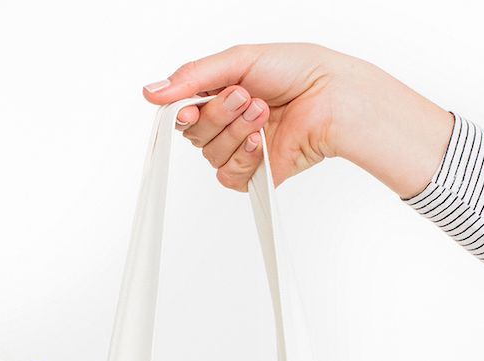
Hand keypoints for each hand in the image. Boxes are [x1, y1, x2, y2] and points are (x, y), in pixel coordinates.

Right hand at [142, 43, 453, 196]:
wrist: (331, 98)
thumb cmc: (297, 71)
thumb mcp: (238, 61)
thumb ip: (193, 77)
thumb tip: (152, 91)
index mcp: (221, 94)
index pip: (184, 111)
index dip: (183, 112)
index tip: (189, 107)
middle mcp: (229, 124)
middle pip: (196, 134)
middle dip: (219, 114)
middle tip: (246, 96)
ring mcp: (242, 150)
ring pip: (212, 155)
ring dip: (236, 131)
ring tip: (263, 112)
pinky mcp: (257, 174)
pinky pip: (230, 176)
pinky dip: (244, 157)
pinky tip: (262, 141)